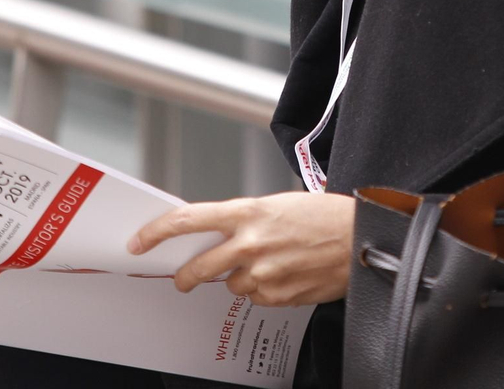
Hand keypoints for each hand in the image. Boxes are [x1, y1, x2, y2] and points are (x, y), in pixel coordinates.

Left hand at [126, 192, 354, 306]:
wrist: (363, 238)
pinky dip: (266, 290)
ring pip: (232, 286)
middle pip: (199, 268)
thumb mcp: (279, 205)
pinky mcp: (278, 295)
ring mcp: (263, 273)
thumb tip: (221, 236)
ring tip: (272, 264)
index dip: (157, 232)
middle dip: (186, 277)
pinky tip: (287, 274)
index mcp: (248, 212)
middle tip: (183, 280)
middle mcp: (250, 243)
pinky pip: (259, 298)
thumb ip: (246, 220)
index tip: (140, 240)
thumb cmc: (327, 216)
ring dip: (242, 279)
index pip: (188, 220)